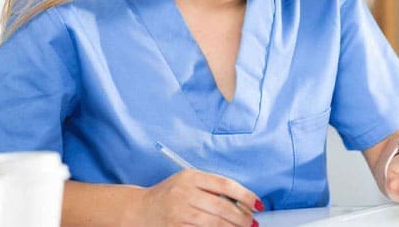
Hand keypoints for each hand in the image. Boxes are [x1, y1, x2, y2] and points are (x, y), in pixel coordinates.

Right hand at [124, 169, 262, 226]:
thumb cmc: (169, 194)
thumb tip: (241, 201)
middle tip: (253, 222)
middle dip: (242, 217)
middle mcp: (185, 192)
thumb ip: (210, 187)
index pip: (224, 185)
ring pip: (214, 223)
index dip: (245, 195)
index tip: (258, 204)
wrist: (140, 209)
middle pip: (222, 206)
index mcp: (191, 176)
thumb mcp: (187, 181)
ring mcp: (179, 212)